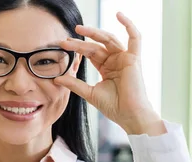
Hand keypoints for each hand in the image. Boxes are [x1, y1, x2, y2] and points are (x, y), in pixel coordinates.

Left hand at [55, 12, 165, 135]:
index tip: (63, 45)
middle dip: (81, 40)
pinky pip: (135, 37)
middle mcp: (116, 60)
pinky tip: (119, 15)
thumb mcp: (89, 93)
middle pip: (97, 45)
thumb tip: (56, 78)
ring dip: (94, 33)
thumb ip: (74, 84)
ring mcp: (125, 58)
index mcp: (107, 68)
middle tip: (66, 38)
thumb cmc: (114, 107)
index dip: (77, 48)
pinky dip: (128, 25)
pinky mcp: (134, 58)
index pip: (90, 53)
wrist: (129, 116)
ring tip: (78, 29)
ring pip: (109, 39)